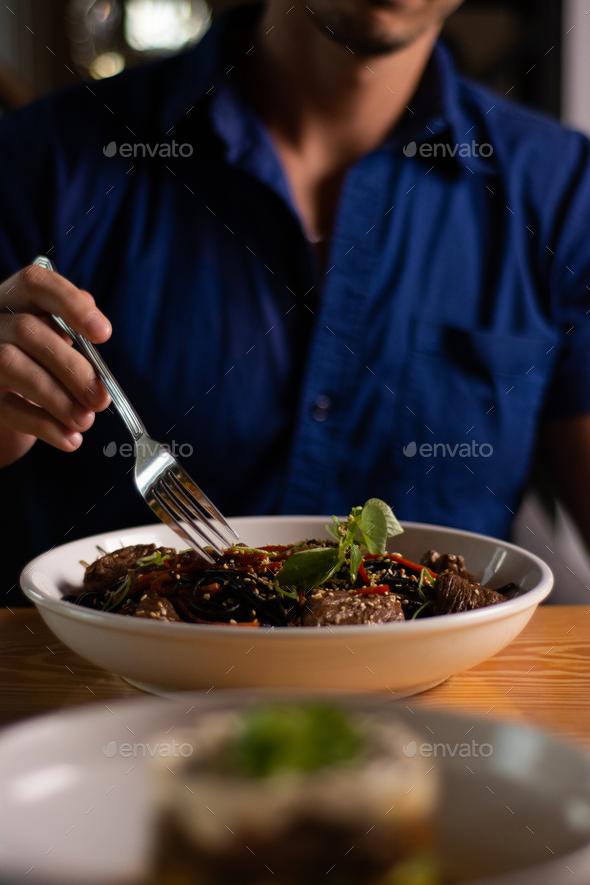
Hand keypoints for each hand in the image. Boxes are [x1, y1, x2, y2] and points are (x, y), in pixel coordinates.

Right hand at [0, 263, 111, 467]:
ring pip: (11, 365)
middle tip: (100, 398)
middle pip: (27, 330)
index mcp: (15, 297)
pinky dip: (42, 426)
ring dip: (56, 398)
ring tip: (85, 420)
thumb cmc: (37, 357)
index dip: (71, 305)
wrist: (3, 394)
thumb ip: (73, 330)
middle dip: (71, 367)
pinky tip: (69, 439)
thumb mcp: (55, 336)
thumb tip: (95, 330)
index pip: (37, 283)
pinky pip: (5, 407)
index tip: (103, 334)